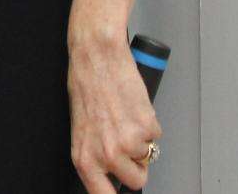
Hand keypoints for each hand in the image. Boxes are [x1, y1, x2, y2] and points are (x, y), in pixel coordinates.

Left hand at [68, 30, 161, 191]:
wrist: (97, 56)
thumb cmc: (86, 84)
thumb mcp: (82, 127)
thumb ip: (95, 153)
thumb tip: (108, 172)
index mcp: (84, 157)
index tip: (121, 191)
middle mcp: (106, 154)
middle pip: (136, 181)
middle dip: (136, 164)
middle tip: (125, 141)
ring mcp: (128, 143)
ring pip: (148, 156)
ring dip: (142, 139)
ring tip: (124, 116)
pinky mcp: (147, 128)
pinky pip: (156, 135)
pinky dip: (149, 123)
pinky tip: (132, 106)